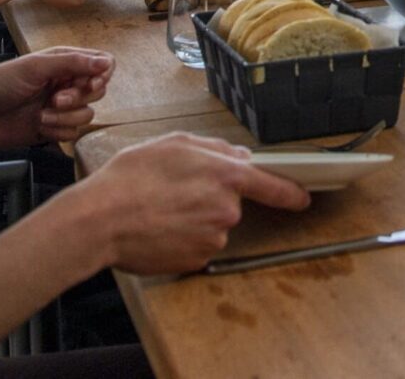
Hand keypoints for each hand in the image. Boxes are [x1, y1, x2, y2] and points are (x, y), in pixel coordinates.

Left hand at [0, 47, 114, 148]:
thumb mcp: (34, 68)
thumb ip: (72, 63)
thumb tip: (106, 62)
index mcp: (62, 62)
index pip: (101, 63)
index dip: (102, 75)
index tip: (89, 84)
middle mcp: (65, 83)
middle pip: (98, 91)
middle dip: (79, 98)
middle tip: (55, 99)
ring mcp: (59, 107)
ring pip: (87, 114)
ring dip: (65, 117)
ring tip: (41, 115)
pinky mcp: (52, 128)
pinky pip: (73, 133)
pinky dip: (57, 130)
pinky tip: (38, 126)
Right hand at [85, 133, 310, 274]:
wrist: (101, 220)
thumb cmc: (132, 177)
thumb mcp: (174, 143)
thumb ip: (214, 147)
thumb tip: (237, 155)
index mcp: (226, 175)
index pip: (272, 185)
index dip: (290, 191)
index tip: (303, 196)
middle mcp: (226, 209)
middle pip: (231, 203)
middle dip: (209, 198)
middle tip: (175, 192)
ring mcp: (213, 238)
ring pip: (213, 225)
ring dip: (195, 219)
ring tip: (161, 210)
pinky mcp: (197, 260)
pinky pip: (198, 246)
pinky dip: (184, 239)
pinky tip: (160, 229)